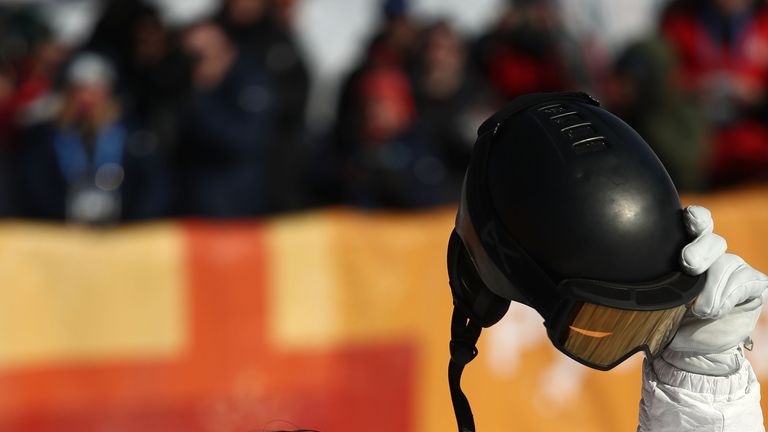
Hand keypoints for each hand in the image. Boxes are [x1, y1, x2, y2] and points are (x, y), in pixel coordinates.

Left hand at [661, 205, 767, 374]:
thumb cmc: (670, 321)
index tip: (687, 217)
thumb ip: (656, 285)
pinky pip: (748, 281)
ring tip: (701, 310)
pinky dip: (730, 296)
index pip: (695, 223)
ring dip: (713, 286)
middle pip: (712, 240)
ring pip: (729, 262)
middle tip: (688, 264)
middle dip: (701, 249)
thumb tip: (642, 279)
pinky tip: (716, 311)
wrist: (692, 352)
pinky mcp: (753, 285)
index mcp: (685, 250)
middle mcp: (711, 255)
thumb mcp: (656, 302)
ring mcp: (733, 269)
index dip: (695, 217)